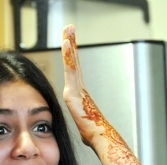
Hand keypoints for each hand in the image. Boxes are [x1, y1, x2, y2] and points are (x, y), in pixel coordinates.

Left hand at [61, 24, 109, 147]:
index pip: (74, 71)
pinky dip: (69, 56)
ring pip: (72, 62)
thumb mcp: (84, 128)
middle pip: (74, 61)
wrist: (99, 136)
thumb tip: (86, 134)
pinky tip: (67, 43)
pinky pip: (71, 69)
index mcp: (79, 94)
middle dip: (72, 43)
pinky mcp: (73, 91)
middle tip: (70, 27)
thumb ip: (83, 127)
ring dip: (70, 43)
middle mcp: (79, 88)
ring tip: (68, 28)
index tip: (70, 43)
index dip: (72, 56)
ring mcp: (77, 88)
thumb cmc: (94, 135)